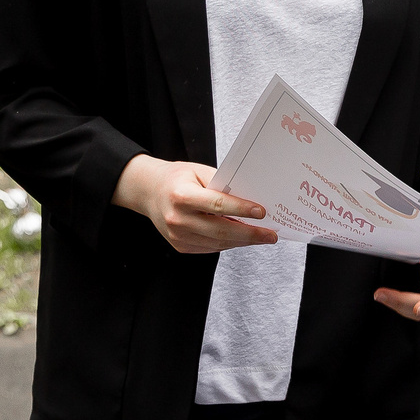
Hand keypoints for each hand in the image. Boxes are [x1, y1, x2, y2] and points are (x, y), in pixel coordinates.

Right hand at [112, 155, 277, 253]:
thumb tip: (250, 199)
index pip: (217, 205)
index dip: (241, 209)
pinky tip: (242, 238)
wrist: (149, 192)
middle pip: (220, 230)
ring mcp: (177, 236)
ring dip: (243, 241)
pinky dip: (229, 243)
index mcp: (181, 196)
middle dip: (250, 234)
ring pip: (218, 243)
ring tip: (262, 237)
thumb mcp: (199, 172)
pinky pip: (211, 247)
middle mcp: (177, 219)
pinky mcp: (180, 246)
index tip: (262, 212)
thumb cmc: (178, 178)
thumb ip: (222, 185)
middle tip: (270, 234)